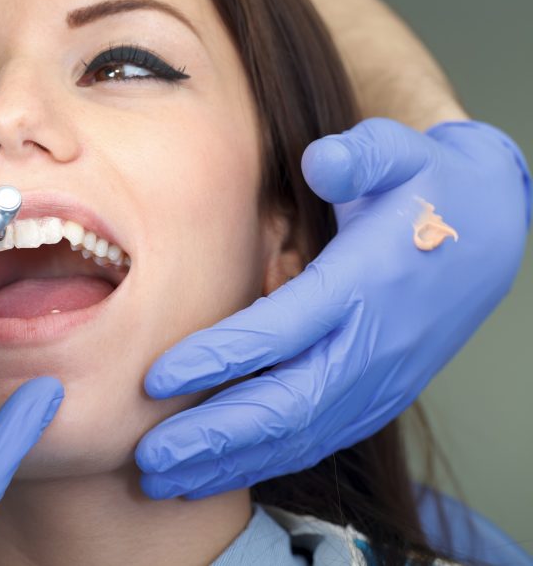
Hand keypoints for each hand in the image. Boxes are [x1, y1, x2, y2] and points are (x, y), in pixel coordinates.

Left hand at [136, 118, 528, 498]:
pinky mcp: (375, 399)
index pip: (284, 330)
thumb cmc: (426, 190)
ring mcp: (377, 382)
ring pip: (298, 437)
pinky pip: (315, 442)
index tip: (155, 380)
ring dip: (228, 463)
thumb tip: (321, 162)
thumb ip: (362, 156)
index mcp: (365, 284)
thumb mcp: (402, 154)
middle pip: (287, 405)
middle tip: (146, 456)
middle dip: (213, 435)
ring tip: (163, 479)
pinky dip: (262, 463)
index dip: (220, 358)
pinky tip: (212, 473)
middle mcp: (372, 345)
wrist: (487, 237)